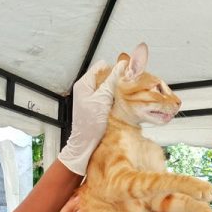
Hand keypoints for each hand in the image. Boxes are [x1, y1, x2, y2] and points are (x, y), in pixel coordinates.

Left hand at [58, 60, 125, 174]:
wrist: (86, 145)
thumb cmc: (90, 125)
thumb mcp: (102, 99)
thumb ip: (112, 81)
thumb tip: (123, 66)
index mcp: (84, 84)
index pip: (102, 66)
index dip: (114, 69)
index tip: (125, 76)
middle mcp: (88, 89)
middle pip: (107, 77)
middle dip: (118, 81)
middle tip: (127, 88)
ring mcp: (94, 99)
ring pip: (111, 88)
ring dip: (118, 92)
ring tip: (124, 98)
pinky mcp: (100, 107)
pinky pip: (111, 98)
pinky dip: (117, 100)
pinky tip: (121, 106)